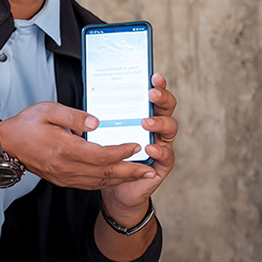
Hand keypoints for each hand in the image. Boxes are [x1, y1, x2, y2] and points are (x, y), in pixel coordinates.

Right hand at [0, 102, 152, 189]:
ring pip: (98, 182)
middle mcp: (65, 167)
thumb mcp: (48, 110)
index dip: (122, 151)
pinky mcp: (61, 180)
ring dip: (120, 179)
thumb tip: (95, 122)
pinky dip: (105, 182)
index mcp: (64, 149)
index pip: (101, 154)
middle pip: (104, 173)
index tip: (136, 145)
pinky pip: (88, 184)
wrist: (6, 145)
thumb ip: (74, 116)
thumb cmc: (25, 126)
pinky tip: (115, 178)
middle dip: (129, 171)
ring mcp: (63, 176)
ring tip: (139, 175)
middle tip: (148, 170)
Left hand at [99, 73, 177, 222]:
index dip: (157, 85)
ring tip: (146, 122)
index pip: (153, 96)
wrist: (113, 186)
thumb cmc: (108, 154)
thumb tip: (90, 95)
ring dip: (159, 123)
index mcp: (141, 114)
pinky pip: (167, 155)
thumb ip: (101, 114)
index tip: (153, 76)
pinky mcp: (162, 163)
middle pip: (166, 108)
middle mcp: (155, 126)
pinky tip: (150, 146)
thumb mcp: (99, 130)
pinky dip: (160, 149)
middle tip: (151, 94)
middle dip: (162, 98)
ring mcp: (161, 143)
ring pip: (170, 128)